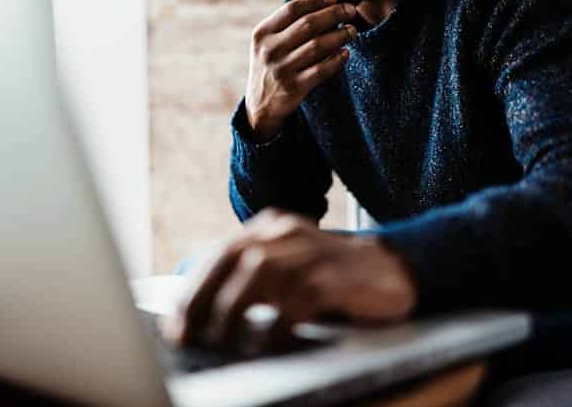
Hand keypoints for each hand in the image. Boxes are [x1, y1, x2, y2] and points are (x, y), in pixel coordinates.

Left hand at [165, 209, 417, 350]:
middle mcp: (287, 233)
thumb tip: (199, 316)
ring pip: (259, 274)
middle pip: (231, 258)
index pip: (219, 253)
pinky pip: (297, 301)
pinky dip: (277, 326)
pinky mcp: (336, 277)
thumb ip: (250, 278)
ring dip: (233, 313)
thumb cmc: (332, 278)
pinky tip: (269, 344)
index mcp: (271, 228)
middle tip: (189, 337)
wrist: (396, 270)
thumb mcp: (288, 268)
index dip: (193, 290)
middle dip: (203, 301)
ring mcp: (312, 251)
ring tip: (223, 343)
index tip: (175, 326)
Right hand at [244, 0, 357, 140]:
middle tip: (350, 10)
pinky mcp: (294, 88)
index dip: (316, 1)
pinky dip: (336, 60)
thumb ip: (287, 16)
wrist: (260, 105)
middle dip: (334, 14)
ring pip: (318, 46)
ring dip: (340, 36)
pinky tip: (345, 53)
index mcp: (262, 33)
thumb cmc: (270, 64)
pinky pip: (321, 70)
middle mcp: (270, 49)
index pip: (292, 9)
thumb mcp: (270, 39)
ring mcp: (282, 69)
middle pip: (308, 24)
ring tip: (352, 31)